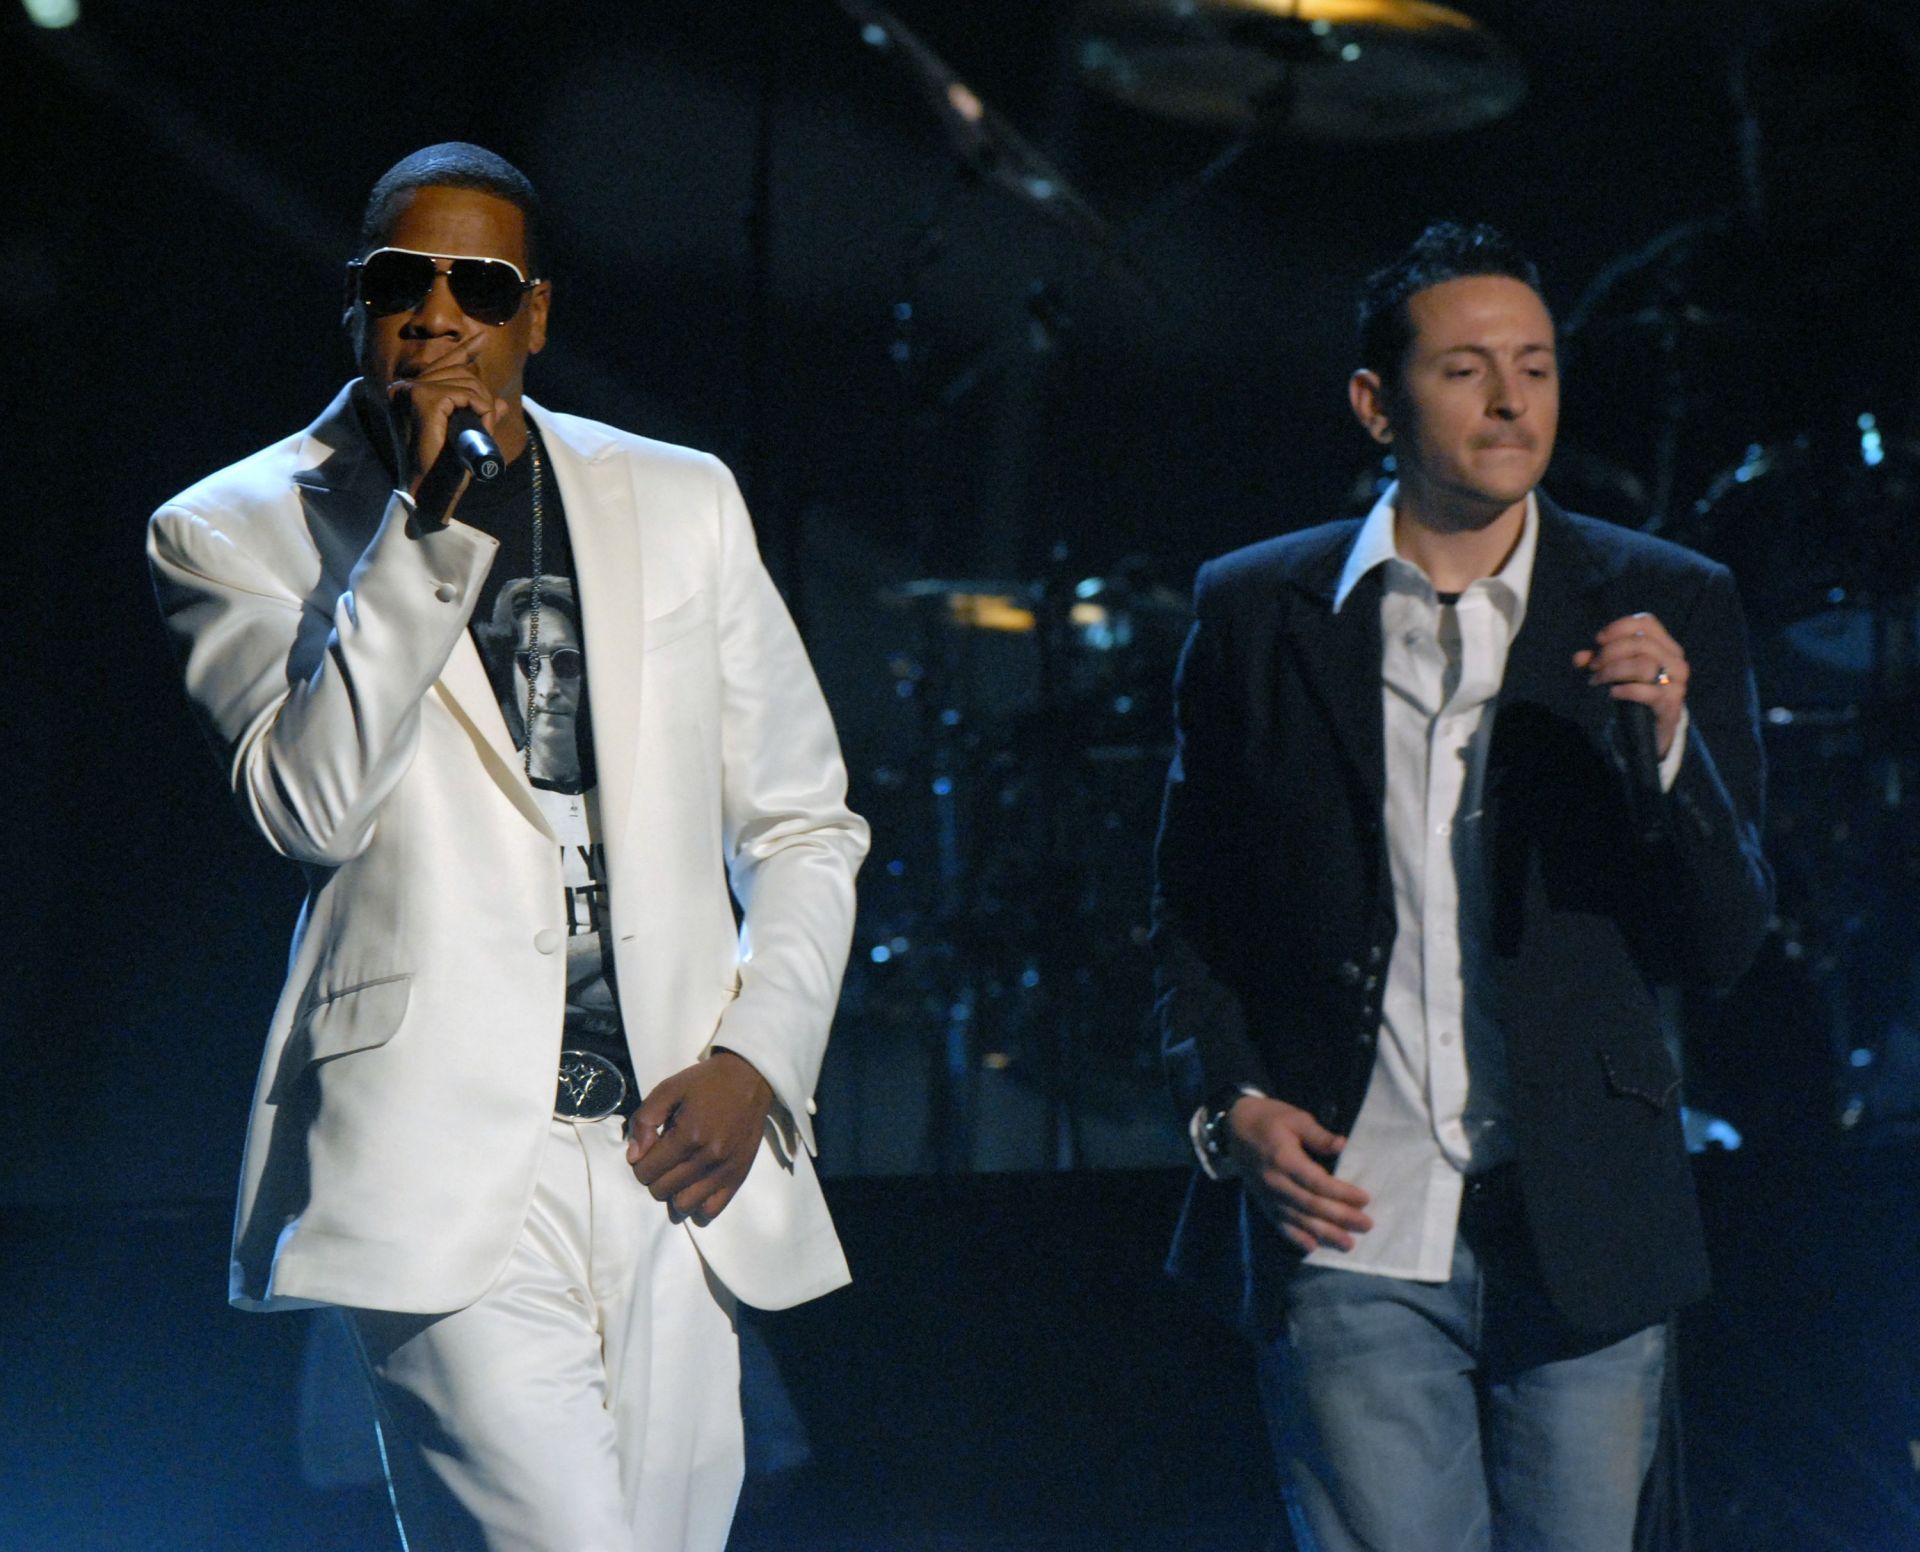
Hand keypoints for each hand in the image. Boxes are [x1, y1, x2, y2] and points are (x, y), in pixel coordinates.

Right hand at [384, 346, 502, 496]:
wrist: (431, 492)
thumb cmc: (444, 468)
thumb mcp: (464, 433)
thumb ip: (477, 414)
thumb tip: (501, 404)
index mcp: (409, 394)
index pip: (442, 364)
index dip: (464, 350)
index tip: (480, 338)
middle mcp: (404, 388)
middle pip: (461, 373)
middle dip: (482, 397)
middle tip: (486, 421)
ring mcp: (411, 392)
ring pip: (467, 383)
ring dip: (483, 407)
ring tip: (478, 430)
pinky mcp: (423, 399)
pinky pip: (466, 394)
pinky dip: (480, 410)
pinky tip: (478, 424)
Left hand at [626, 1050, 773, 1224]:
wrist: (749, 1079)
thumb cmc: (705, 1083)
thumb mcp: (667, 1089)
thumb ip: (644, 1120)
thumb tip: (634, 1156)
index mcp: (687, 1135)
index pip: (647, 1171)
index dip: (640, 1163)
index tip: (648, 1152)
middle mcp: (707, 1158)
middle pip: (662, 1190)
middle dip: (654, 1178)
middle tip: (662, 1161)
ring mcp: (724, 1171)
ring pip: (684, 1205)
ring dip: (673, 1194)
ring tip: (678, 1176)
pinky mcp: (738, 1177)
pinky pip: (712, 1210)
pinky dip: (698, 1206)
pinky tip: (695, 1189)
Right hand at [1227, 1096, 1372, 1253]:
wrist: (1235, 1127)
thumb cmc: (1270, 1119)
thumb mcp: (1295, 1117)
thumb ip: (1318, 1134)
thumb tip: (1342, 1145)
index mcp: (1284, 1159)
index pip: (1318, 1183)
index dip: (1342, 1193)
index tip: (1364, 1199)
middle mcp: (1276, 1182)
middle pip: (1311, 1205)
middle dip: (1341, 1217)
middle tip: (1366, 1225)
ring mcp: (1268, 1196)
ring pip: (1298, 1220)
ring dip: (1324, 1234)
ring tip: (1348, 1244)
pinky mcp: (1263, 1203)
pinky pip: (1280, 1224)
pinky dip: (1295, 1238)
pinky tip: (1312, 1248)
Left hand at [1574, 612, 1688, 757]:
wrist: (1654, 728)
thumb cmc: (1635, 692)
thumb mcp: (1616, 672)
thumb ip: (1598, 661)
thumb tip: (1578, 658)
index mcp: (1665, 645)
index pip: (1646, 623)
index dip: (1620, 627)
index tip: (1598, 640)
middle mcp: (1674, 659)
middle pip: (1640, 643)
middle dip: (1609, 653)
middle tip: (1593, 667)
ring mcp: (1676, 681)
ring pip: (1643, 665)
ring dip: (1613, 671)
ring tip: (1597, 681)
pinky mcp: (1671, 703)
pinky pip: (1648, 691)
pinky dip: (1625, 690)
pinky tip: (1612, 693)